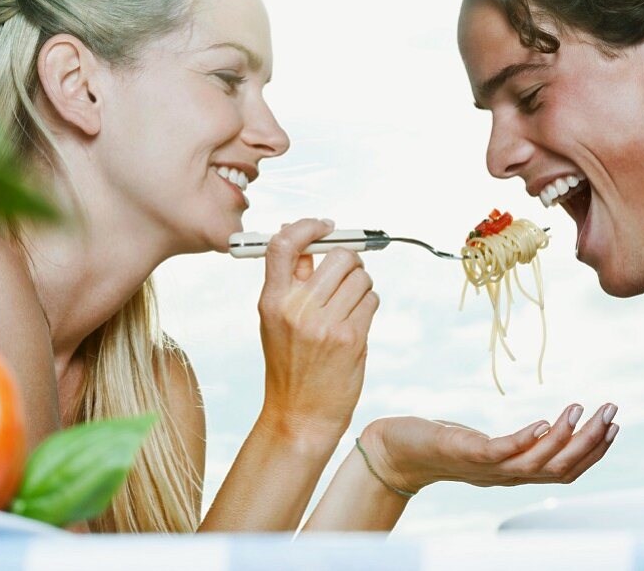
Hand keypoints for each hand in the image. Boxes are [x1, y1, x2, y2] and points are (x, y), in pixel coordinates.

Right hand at [256, 218, 379, 443]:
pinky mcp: (350, 338)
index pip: (284, 245)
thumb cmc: (289, 366)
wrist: (299, 416)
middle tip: (348, 273)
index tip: (324, 226)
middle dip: (350, 261)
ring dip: (362, 286)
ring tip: (350, 305)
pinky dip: (369, 305)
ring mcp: (325, 323)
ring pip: (361, 277)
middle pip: (338, 256)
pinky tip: (356, 322)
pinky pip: (371, 300)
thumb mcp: (275, 322)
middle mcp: (297, 309)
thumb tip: (309, 243)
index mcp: (272, 301)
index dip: (308, 226)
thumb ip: (290, 283)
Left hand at [358, 404, 618, 493]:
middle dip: (592, 443)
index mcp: (513, 472)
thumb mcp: (483, 443)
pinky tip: (543, 422)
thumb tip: (544, 429)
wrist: (392, 451)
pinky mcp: (465, 453)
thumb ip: (514, 442)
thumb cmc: (438, 443)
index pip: (565, 470)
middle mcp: (505, 475)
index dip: (593, 452)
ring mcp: (486, 467)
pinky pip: (502, 452)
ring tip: (584, 409)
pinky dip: (526, 441)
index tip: (615, 425)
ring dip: (566, 439)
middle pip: (560, 468)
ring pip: (538, 463)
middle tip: (613, 412)